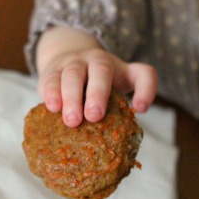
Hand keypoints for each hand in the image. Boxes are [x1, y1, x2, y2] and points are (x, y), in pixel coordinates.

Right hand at [36, 27, 156, 126]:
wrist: (65, 59)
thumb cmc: (96, 87)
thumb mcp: (113, 94)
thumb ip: (119, 112)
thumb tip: (117, 139)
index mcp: (121, 70)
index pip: (143, 73)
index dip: (146, 90)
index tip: (140, 109)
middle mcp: (98, 61)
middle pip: (101, 70)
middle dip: (98, 93)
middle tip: (94, 116)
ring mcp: (75, 63)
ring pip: (73, 74)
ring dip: (72, 97)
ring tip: (72, 121)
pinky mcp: (53, 70)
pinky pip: (52, 78)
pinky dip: (52, 92)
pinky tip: (53, 107)